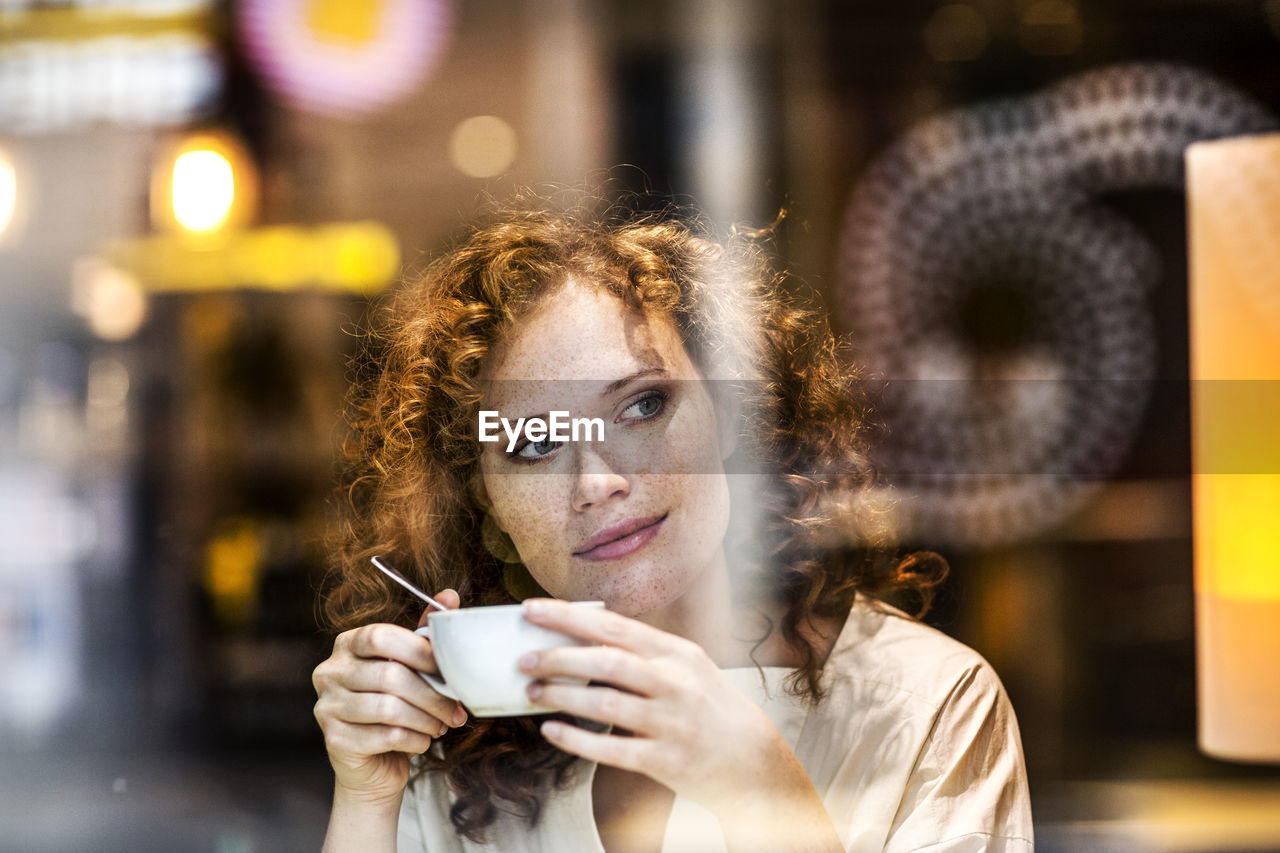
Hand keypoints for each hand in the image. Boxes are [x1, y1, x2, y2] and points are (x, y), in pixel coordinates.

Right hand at [312, 589, 467, 804]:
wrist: (374, 763)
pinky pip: (386, 736)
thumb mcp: (409, 666)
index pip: (380, 636)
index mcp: (347, 644)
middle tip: (455, 708)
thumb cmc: (395, 706)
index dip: (419, 651)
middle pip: (389, 675)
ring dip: (426, 719)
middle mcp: (329, 672)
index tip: (448, 669)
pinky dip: (415, 739)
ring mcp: (327, 707)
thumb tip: (450, 595)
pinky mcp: (335, 741)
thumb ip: (425, 633)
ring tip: (441, 725)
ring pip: (389, 709)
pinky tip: (423, 740)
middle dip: (432, 694)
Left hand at [517, 598, 796, 817]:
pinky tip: (551, 731)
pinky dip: (577, 740)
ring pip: (606, 704)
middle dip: (559, 657)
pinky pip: (612, 749)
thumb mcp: (686, 666)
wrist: (752, 758)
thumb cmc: (708, 706)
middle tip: (523, 658)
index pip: (615, 627)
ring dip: (562, 696)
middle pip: (608, 661)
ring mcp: (670, 723)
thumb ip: (643, 651)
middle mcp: (675, 683)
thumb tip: (583, 636)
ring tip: (532, 692)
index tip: (532, 610)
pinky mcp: (665, 760)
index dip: (569, 617)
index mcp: (676, 653)